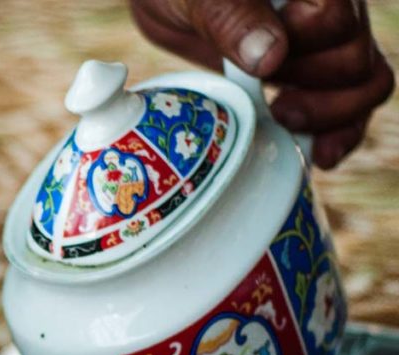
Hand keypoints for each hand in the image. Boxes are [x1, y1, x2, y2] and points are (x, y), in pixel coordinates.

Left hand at [130, 0, 394, 168]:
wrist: (171, 5)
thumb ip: (231, 16)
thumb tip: (270, 56)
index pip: (336, 21)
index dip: (299, 49)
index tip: (257, 59)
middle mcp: (331, 11)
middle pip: (356, 60)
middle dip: (310, 88)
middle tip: (262, 89)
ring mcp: (326, 46)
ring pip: (366, 85)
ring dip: (329, 117)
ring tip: (283, 120)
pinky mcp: (313, 78)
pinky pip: (349, 109)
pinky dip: (337, 134)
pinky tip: (317, 156)